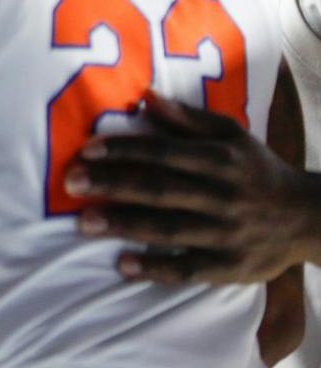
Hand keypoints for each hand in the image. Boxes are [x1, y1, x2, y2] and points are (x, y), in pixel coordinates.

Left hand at [68, 91, 320, 283]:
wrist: (311, 219)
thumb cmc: (258, 171)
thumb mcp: (232, 136)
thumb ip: (187, 120)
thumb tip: (144, 96)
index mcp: (224, 160)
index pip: (166, 153)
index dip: (125, 150)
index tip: (86, 149)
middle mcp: (226, 196)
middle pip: (162, 190)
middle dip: (114, 184)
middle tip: (71, 183)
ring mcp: (228, 234)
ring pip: (170, 229)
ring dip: (125, 225)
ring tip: (84, 223)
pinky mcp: (230, 267)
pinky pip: (188, 270)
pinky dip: (155, 269)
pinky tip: (122, 266)